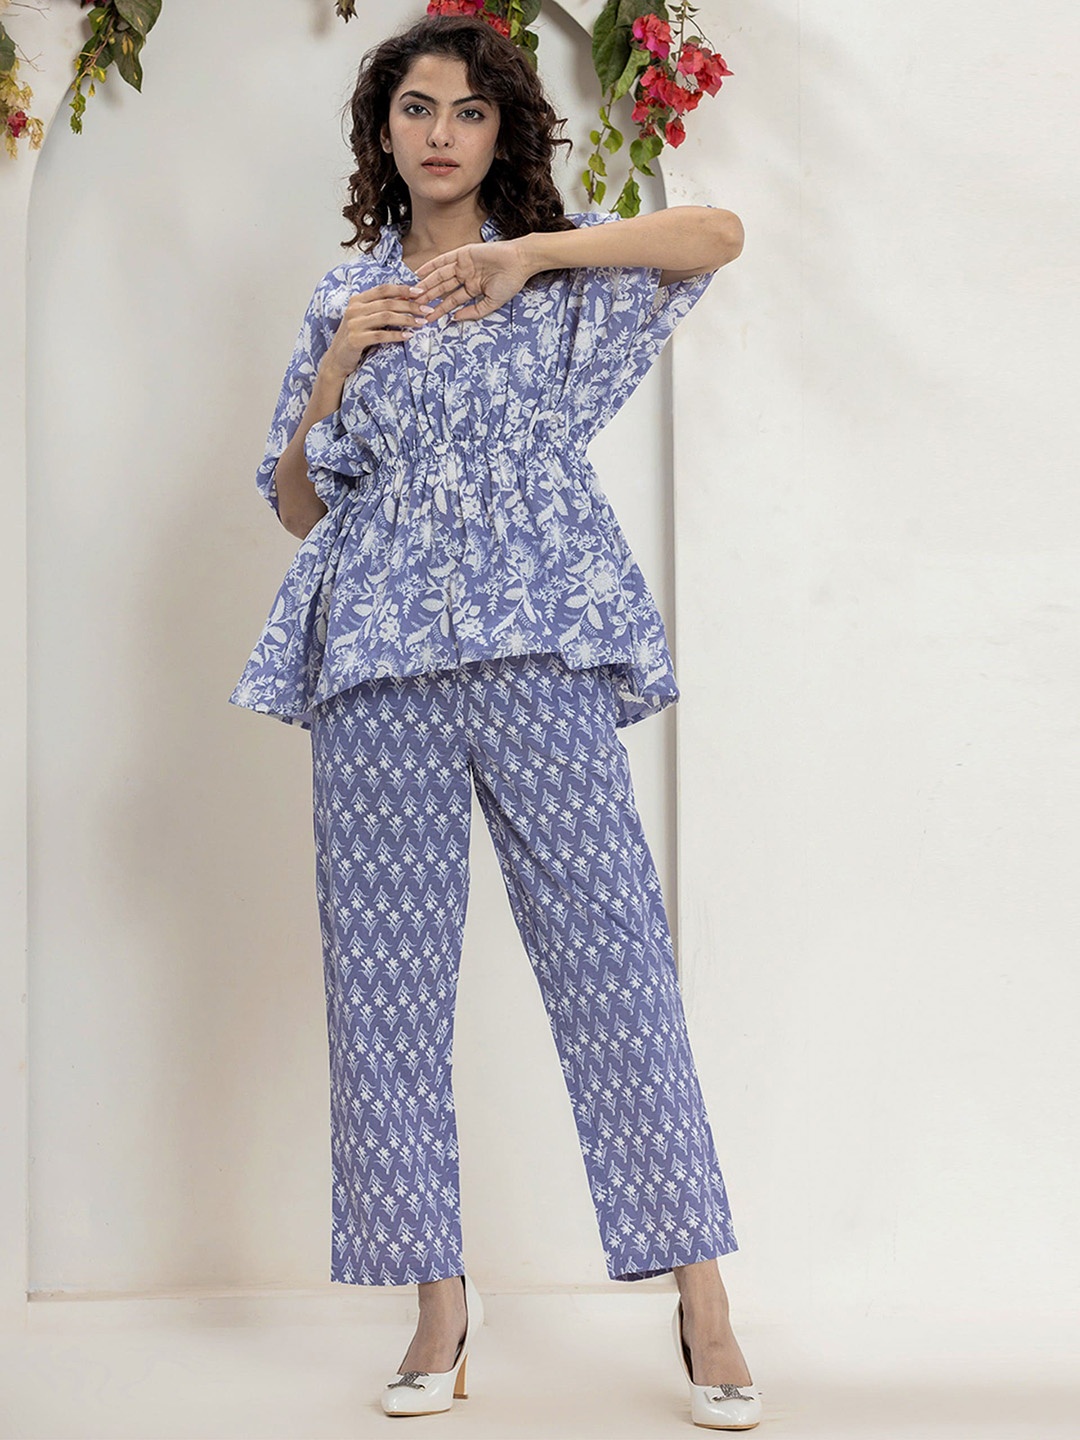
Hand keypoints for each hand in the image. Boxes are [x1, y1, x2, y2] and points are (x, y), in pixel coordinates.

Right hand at [322, 282, 436, 374]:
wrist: (337, 359)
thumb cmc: (356, 337)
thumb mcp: (365, 319)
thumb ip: (380, 308)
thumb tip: (407, 299)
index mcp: (357, 300)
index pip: (383, 289)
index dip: (402, 289)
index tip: (420, 292)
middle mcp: (354, 309)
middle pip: (387, 303)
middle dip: (410, 305)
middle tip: (427, 310)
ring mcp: (353, 324)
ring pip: (386, 317)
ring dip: (407, 319)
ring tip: (422, 323)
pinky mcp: (355, 339)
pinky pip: (380, 335)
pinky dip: (396, 335)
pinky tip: (408, 336)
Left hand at [409, 237, 532, 323]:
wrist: (519, 262)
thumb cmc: (510, 282)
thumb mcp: (492, 303)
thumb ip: (474, 312)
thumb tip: (455, 318)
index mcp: (473, 288)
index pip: (452, 301)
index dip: (439, 309)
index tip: (428, 318)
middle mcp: (466, 276)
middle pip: (443, 288)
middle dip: (429, 297)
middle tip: (414, 305)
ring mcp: (464, 264)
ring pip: (441, 275)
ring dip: (427, 284)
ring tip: (415, 292)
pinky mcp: (463, 253)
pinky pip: (443, 260)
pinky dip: (431, 265)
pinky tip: (420, 273)